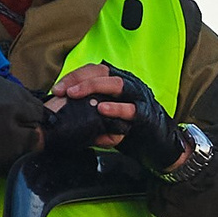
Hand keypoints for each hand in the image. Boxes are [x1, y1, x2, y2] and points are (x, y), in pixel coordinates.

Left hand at [43, 62, 187, 171]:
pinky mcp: (145, 114)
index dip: (73, 76)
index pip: (93, 70)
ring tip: (75, 94)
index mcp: (118, 82)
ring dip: (93, 87)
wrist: (160, 145)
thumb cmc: (131, 128)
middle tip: (62, 91)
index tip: (56, 89)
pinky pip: (130, 109)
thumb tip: (64, 112)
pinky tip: (101, 110)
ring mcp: (138, 98)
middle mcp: (129, 85)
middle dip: (79, 79)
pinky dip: (115, 108)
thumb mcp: (107, 116)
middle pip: (102, 73)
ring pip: (116, 84)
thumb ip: (91, 110)